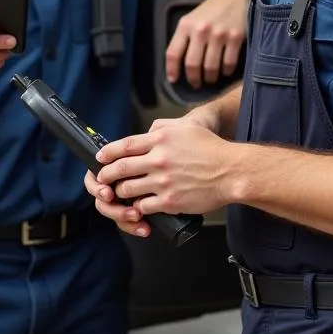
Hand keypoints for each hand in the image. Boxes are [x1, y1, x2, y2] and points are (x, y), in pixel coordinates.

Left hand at [89, 118, 237, 235]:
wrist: (232, 171)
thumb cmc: (213, 149)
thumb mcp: (187, 127)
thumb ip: (164, 127)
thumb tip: (149, 129)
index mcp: (161, 139)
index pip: (124, 146)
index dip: (108, 153)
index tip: (100, 158)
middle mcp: (158, 159)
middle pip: (120, 168)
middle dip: (107, 175)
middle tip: (103, 178)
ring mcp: (163, 181)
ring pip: (128, 189)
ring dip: (121, 192)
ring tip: (122, 193)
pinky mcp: (169, 201)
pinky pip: (143, 206)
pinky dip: (138, 207)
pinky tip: (140, 205)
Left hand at [165, 0, 247, 88]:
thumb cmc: (211, 10)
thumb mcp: (192, 19)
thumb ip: (184, 38)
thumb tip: (177, 65)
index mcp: (186, 25)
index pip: (173, 53)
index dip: (171, 70)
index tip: (173, 80)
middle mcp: (200, 30)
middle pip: (192, 64)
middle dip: (193, 79)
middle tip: (196, 84)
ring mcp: (219, 35)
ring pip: (210, 68)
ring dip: (209, 78)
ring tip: (210, 78)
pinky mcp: (235, 38)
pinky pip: (228, 64)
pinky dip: (225, 71)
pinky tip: (224, 71)